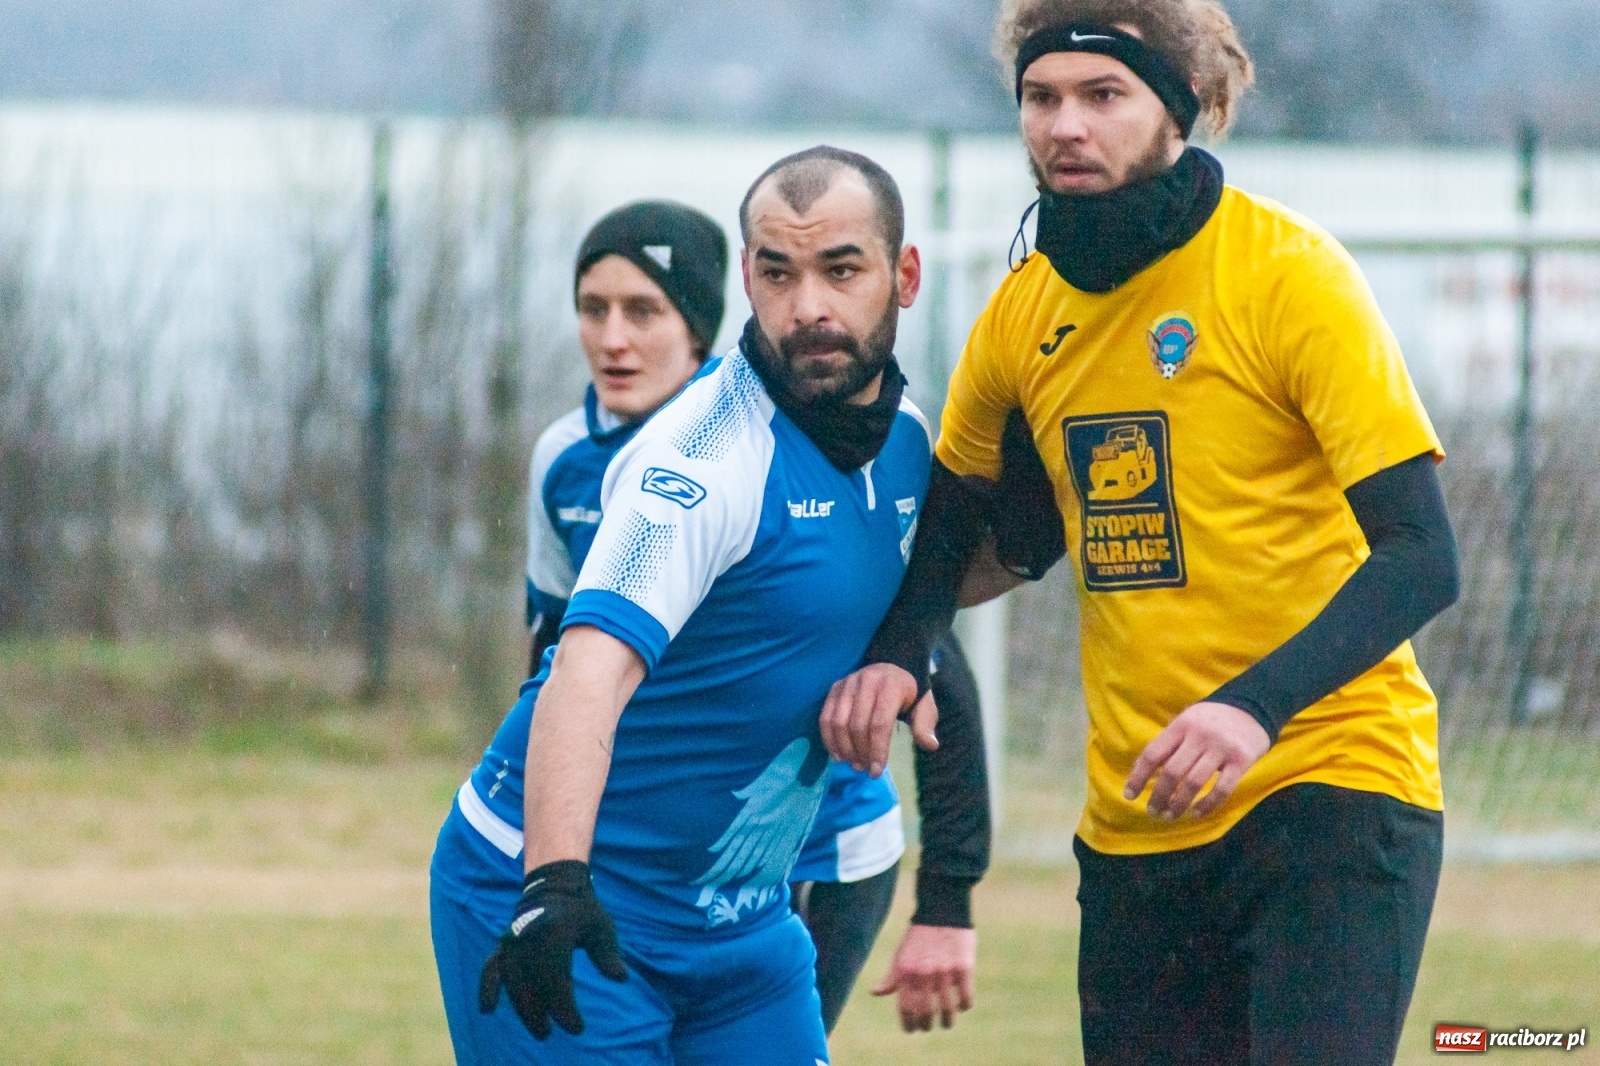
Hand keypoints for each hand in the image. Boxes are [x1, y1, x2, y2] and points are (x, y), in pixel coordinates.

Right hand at [478, 860, 627, 1038]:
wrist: (554, 881)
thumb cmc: (582, 908)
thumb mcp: (600, 927)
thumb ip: (608, 954)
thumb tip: (620, 978)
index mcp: (554, 934)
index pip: (556, 982)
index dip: (565, 1009)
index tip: (577, 1027)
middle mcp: (529, 939)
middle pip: (532, 987)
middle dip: (541, 1014)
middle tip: (550, 1033)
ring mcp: (513, 941)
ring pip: (513, 983)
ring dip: (522, 1008)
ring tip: (537, 1028)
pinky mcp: (503, 944)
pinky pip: (490, 968)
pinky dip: (487, 988)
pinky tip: (487, 1009)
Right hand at [820, 665, 937, 776]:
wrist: (893, 666)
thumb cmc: (909, 692)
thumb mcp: (924, 705)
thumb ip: (925, 724)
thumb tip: (930, 745)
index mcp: (891, 686)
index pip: (879, 724)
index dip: (877, 750)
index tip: (876, 772)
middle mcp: (866, 681)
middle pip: (857, 725)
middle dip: (860, 752)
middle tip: (864, 769)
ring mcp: (848, 683)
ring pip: (839, 722)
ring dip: (844, 748)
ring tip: (853, 764)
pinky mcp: (836, 687)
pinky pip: (826, 716)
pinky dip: (829, 739)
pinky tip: (838, 755)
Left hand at [871, 924, 976, 1031]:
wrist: (942, 912)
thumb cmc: (919, 937)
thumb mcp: (901, 956)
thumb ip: (892, 978)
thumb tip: (875, 992)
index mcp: (906, 972)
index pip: (905, 1008)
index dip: (908, 1023)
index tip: (912, 1030)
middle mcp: (924, 974)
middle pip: (926, 1013)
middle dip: (926, 1025)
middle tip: (928, 1027)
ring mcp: (945, 972)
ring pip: (948, 1010)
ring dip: (947, 1021)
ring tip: (946, 1022)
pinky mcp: (964, 968)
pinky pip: (966, 998)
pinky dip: (964, 1007)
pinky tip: (961, 1006)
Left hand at [1123, 701, 1269, 819]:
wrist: (1253, 707)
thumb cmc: (1211, 719)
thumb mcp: (1186, 721)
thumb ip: (1167, 743)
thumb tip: (1139, 769)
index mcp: (1181, 725)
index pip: (1153, 754)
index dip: (1138, 776)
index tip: (1129, 795)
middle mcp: (1199, 735)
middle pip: (1173, 771)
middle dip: (1159, 795)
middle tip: (1153, 811)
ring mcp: (1221, 748)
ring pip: (1194, 782)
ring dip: (1179, 804)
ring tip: (1171, 815)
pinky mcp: (1241, 760)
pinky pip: (1222, 788)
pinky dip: (1207, 804)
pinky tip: (1197, 813)